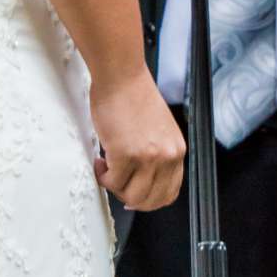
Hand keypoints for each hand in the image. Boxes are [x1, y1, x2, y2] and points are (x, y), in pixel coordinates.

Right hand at [92, 70, 184, 210]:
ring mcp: (147, 157)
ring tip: (107, 167)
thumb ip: (157, 154)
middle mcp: (167, 156)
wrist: (121, 76)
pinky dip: (102, 175)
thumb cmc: (134, 95)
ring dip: (114, 186)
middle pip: (150, 200)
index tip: (134, 196)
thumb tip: (143, 179)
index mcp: (176, 150)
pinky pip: (112, 181)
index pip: (169, 193)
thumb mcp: (159, 130)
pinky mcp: (125, 155)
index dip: (149, 200)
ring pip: (130, 195)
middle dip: (128, 196)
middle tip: (115, 181)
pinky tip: (100, 159)